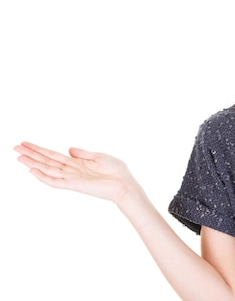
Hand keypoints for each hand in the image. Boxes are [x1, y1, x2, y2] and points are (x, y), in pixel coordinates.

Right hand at [15, 142, 135, 203]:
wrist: (125, 183)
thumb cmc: (116, 171)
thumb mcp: (99, 156)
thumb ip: (82, 153)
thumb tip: (68, 149)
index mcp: (76, 163)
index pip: (53, 155)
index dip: (40, 149)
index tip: (26, 143)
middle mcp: (71, 171)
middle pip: (46, 161)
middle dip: (31, 155)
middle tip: (15, 147)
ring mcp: (71, 178)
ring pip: (47, 170)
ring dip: (32, 164)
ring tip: (19, 157)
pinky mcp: (74, 185)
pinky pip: (55, 182)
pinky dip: (44, 177)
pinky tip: (33, 170)